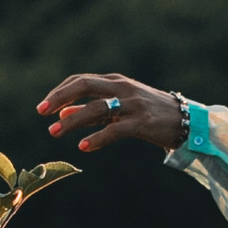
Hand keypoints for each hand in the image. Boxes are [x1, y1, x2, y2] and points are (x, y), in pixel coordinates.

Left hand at [37, 70, 187, 154]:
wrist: (186, 122)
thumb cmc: (148, 114)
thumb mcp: (119, 107)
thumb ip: (91, 110)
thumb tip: (62, 112)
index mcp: (115, 82)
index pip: (81, 80)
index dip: (59, 92)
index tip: (42, 108)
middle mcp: (122, 88)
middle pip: (84, 85)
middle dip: (59, 97)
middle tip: (41, 112)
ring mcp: (132, 104)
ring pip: (96, 108)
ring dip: (72, 120)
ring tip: (54, 132)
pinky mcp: (142, 122)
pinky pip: (115, 129)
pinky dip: (97, 137)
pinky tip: (83, 147)